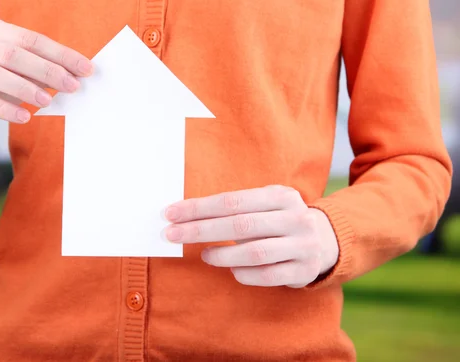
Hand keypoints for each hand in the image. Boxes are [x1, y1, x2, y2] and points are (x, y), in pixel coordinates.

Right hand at [0, 18, 92, 162]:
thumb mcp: (17, 73)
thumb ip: (40, 70)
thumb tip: (74, 75)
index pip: (29, 38)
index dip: (59, 54)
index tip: (85, 68)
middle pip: (10, 52)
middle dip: (45, 69)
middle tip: (71, 86)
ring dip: (24, 87)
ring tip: (47, 100)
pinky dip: (4, 108)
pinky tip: (24, 117)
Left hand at [164, 185, 338, 287]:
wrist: (328, 240)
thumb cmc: (280, 220)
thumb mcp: (265, 204)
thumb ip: (235, 208)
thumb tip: (186, 216)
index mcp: (281, 195)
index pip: (232, 201)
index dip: (199, 208)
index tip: (171, 214)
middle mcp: (295, 218)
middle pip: (239, 225)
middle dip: (200, 230)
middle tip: (172, 235)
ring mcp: (302, 245)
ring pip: (254, 252)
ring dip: (222, 255)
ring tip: (205, 255)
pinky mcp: (304, 270)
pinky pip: (267, 275)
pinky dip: (244, 273)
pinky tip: (232, 270)